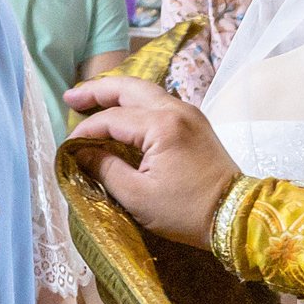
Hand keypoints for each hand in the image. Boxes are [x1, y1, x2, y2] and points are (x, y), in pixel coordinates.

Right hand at [63, 77, 241, 249]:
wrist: (235, 215)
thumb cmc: (186, 210)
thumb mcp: (137, 196)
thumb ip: (105, 168)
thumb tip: (79, 153)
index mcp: (162, 125)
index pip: (112, 118)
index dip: (86, 130)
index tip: (68, 146)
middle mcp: (176, 109)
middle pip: (129, 88)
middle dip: (97, 91)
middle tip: (70, 98)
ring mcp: (189, 112)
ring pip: (145, 90)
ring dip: (117, 93)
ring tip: (91, 100)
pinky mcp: (195, 122)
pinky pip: (158, 102)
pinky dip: (135, 102)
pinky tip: (122, 111)